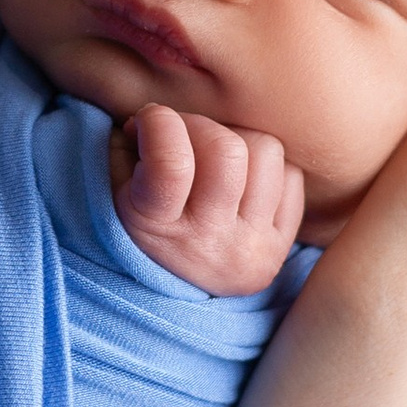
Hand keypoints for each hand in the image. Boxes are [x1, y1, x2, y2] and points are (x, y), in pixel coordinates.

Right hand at [114, 108, 305, 294]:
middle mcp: (210, 244)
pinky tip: (241, 183)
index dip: (161, 123)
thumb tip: (157, 114)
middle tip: (183, 136)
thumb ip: (126, 146)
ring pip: (266, 152)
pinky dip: (266, 167)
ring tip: (214, 160)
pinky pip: (291, 175)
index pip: (172, 164)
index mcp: (156, 229)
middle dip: (201, 126)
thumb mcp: (115, 189)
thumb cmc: (139, 221)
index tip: (149, 119)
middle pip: (227, 151)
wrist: (173, 293)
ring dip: (238, 141)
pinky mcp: (281, 245)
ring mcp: (252, 246)